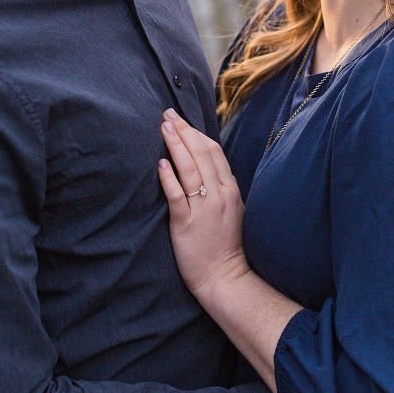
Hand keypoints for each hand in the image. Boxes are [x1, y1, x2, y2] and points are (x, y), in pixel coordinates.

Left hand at [157, 109, 247, 297]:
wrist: (226, 278)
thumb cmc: (226, 246)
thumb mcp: (233, 211)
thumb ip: (222, 188)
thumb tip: (208, 168)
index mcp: (230, 189)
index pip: (213, 152)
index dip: (196, 132)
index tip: (181, 119)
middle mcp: (219, 195)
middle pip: (201, 154)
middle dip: (183, 131)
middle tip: (167, 114)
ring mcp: (204, 209)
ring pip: (189, 169)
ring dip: (175, 145)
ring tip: (163, 127)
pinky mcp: (187, 224)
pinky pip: (178, 196)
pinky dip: (169, 178)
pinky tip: (160, 163)